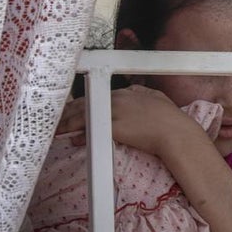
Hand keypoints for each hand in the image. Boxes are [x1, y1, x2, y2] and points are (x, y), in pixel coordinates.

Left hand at [56, 84, 202, 156]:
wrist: (176, 132)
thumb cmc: (170, 118)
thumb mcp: (156, 97)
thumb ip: (141, 93)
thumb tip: (131, 91)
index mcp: (126, 92)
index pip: (96, 95)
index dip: (82, 103)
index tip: (72, 109)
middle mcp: (117, 99)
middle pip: (85, 104)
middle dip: (68, 112)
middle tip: (56, 119)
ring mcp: (115, 113)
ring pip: (84, 116)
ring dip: (68, 123)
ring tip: (57, 129)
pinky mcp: (114, 127)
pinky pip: (92, 131)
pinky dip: (80, 135)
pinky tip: (73, 139)